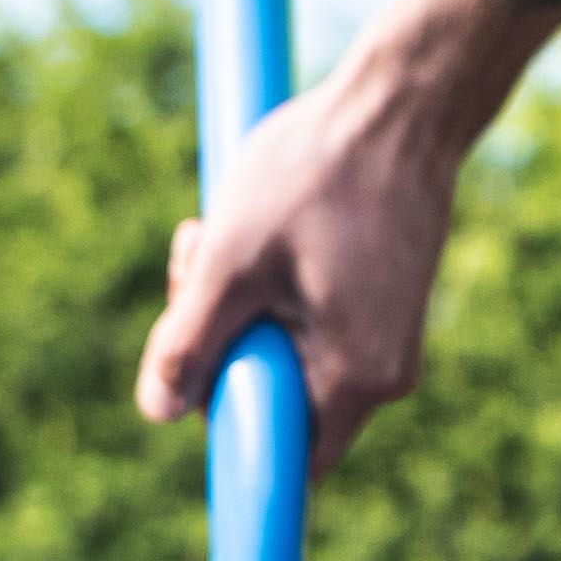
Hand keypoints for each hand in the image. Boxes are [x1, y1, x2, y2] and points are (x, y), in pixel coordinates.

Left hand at [132, 59, 477, 465]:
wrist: (402, 104)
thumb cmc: (316, 171)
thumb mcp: (229, 258)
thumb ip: (189, 343)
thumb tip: (158, 412)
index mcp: (355, 379)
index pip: (283, 457)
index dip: (224, 421)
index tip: (193, 359)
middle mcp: (385, 376)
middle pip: (277, 401)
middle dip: (219, 343)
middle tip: (192, 258)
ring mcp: (390, 340)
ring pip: (286, 356)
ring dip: (237, 307)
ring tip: (217, 231)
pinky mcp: (386, 305)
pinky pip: (312, 326)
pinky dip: (270, 290)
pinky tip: (256, 230)